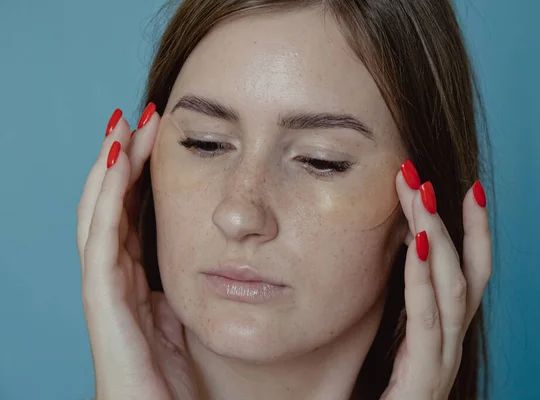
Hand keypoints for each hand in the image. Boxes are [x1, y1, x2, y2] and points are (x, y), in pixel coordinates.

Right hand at [77, 106, 198, 399]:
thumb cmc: (183, 385)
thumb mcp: (190, 324)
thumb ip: (188, 292)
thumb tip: (210, 260)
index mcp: (137, 288)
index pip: (131, 220)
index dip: (138, 178)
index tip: (157, 138)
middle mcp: (116, 286)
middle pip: (111, 210)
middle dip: (122, 162)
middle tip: (139, 118)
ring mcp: (106, 298)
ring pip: (100, 219)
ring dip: (111, 170)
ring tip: (124, 127)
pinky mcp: (105, 313)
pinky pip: (102, 247)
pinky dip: (106, 203)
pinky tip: (117, 166)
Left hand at [381, 161, 491, 399]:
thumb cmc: (379, 391)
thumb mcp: (394, 338)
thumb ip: (404, 302)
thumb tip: (397, 249)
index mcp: (445, 331)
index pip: (472, 273)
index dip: (475, 231)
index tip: (468, 189)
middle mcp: (452, 342)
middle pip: (466, 271)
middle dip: (451, 220)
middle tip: (424, 177)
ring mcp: (443, 361)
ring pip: (453, 287)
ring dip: (438, 235)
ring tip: (420, 195)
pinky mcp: (424, 378)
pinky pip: (427, 319)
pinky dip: (424, 277)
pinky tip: (419, 242)